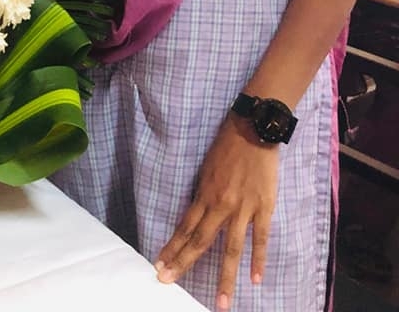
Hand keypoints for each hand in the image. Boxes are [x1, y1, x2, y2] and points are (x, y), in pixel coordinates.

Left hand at [154, 115, 278, 309]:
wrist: (253, 129)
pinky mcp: (263, 207)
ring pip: (230, 249)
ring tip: (221, 302)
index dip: (172, 248)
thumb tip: (196, 216)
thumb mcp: (207, 168)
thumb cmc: (228, 145)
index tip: (160, 265)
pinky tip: (255, 279)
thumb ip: (203, 194)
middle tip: (168, 283)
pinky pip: (260, 238)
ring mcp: (243, 208)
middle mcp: (220, 205)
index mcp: (204, 194)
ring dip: (225, 277)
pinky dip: (258, 260)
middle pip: (200, 241)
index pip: (185, 228)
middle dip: (183, 264)